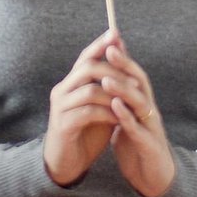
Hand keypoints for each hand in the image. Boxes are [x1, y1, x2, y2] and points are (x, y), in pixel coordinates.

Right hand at [43, 29, 122, 185]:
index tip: (116, 33)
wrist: (66, 163)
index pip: (84, 57)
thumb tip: (125, 64)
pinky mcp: (63, 125)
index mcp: (70, 84)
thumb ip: (109, 86)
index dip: (100, 45)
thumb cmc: (85, 132)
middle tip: (135, 79)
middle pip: (87, 68)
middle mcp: (62, 91)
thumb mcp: (100, 106)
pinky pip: (87, 112)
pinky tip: (119, 118)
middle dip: (114, 70)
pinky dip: (107, 113)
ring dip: (113, 94)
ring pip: (89, 90)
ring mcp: (60, 108)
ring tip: (132, 99)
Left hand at [102, 40, 175, 196]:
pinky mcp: (150, 146)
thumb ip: (119, 101)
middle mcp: (149, 111)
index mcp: (142, 105)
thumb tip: (107, 80)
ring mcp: (151, 127)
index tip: (109, 42)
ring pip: (140, 103)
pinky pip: (138, 129)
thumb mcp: (126, 120)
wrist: (153, 179)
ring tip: (107, 79)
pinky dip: (127, 117)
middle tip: (110, 49)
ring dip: (124, 90)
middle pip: (140, 83)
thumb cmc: (138, 147)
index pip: (134, 76)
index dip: (123, 60)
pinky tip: (116, 107)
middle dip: (125, 66)